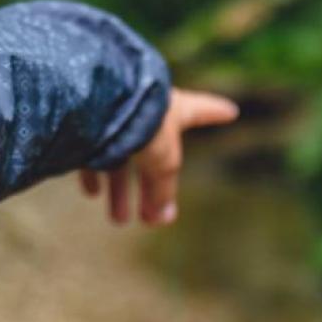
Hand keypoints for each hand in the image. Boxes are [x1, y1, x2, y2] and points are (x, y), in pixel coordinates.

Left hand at [80, 88, 239, 225]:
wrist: (100, 101)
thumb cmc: (144, 124)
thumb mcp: (163, 162)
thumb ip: (164, 191)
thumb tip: (163, 217)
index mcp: (174, 110)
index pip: (203, 111)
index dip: (216, 112)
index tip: (231, 110)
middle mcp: (146, 112)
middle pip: (152, 157)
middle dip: (150, 191)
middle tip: (150, 219)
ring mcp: (118, 116)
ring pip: (121, 160)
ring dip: (121, 192)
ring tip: (119, 220)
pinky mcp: (90, 124)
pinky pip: (94, 153)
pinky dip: (95, 175)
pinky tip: (92, 193)